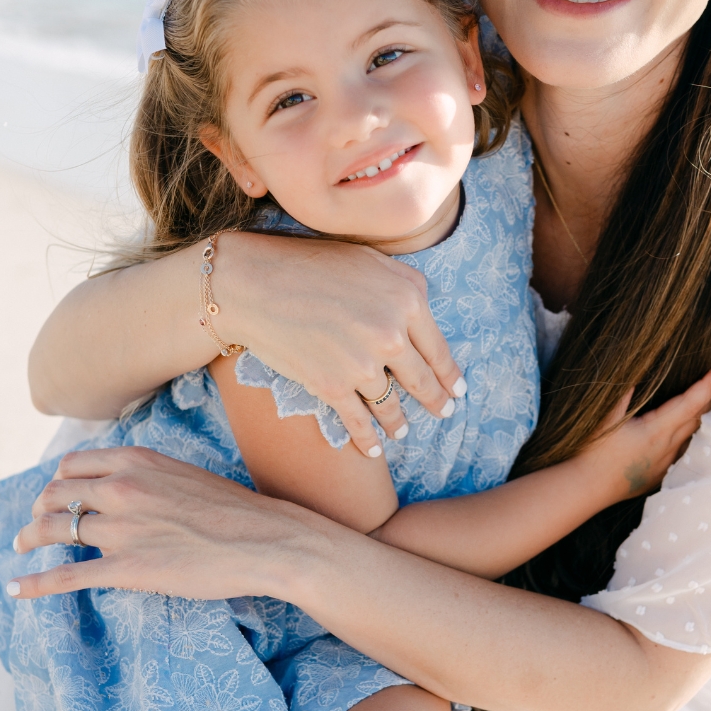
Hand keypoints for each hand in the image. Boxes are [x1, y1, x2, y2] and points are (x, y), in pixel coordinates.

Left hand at [7, 446, 303, 600]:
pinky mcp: (127, 568)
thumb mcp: (182, 473)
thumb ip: (146, 475)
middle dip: (38, 510)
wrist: (265, 540)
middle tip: (33, 524)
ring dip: (30, 538)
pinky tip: (15, 588)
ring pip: (56, 530)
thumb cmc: (233, 511)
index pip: (72, 466)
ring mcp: (121, 529)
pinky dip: (34, 583)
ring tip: (21, 546)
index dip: (56, 482)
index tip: (53, 496)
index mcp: (134, 462)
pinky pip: (67, 575)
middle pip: (56, 495)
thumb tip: (123, 483)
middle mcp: (120, 488)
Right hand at [218, 233, 464, 456]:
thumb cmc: (307, 264)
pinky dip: (367, 440)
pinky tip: (373, 450)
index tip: (456, 390)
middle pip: (421, 381)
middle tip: (444, 413)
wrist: (253, 284)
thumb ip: (403, 284)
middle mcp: (391, 335)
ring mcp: (362, 364)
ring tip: (402, 432)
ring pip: (391, 405)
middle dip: (436, 402)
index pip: (438, 349)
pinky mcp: (331, 386)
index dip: (449, 375)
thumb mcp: (369, 260)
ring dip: (399, 423)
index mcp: (407, 300)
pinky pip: (357, 421)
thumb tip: (422, 308)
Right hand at [579, 365, 710, 501]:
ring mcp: (667, 462)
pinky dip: (686, 434)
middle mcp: (669, 447)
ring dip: (699, 415)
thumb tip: (636, 374)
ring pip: (693, 434)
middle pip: (699, 416)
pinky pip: (681, 449)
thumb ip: (622, 396)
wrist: (589, 488)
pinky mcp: (662, 473)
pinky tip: (680, 428)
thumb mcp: (605, 419)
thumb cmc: (594, 453)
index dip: (709, 383)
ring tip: (702, 398)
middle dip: (709, 394)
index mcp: (658, 430)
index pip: (692, 402)